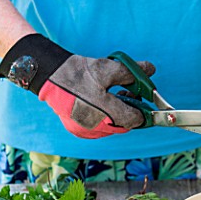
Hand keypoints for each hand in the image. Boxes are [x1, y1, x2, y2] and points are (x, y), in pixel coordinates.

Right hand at [0, 34, 154, 138]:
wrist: (49, 76)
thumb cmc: (79, 72)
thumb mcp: (108, 68)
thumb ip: (132, 72)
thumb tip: (151, 69)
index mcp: (105, 112)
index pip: (135, 119)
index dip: (143, 109)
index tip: (144, 99)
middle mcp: (95, 127)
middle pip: (124, 124)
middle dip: (130, 111)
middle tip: (129, 94)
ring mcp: (85, 131)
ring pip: (113, 127)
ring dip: (118, 115)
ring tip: (115, 96)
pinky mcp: (78, 131)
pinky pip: (100, 129)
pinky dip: (105, 119)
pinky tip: (102, 104)